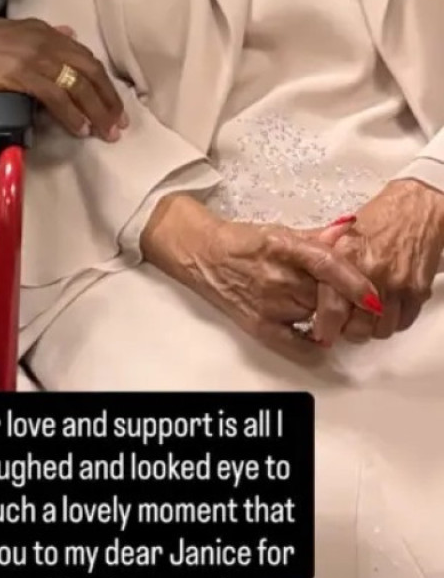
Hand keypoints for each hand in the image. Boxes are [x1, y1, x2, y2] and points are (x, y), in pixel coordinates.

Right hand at [0, 18, 127, 140]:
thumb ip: (38, 35)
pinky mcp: (21, 74)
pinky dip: (72, 114)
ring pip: (77, 85)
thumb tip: (68, 35)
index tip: (112, 102)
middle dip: (108, 98)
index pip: (83, 55)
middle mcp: (43, 39)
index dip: (101, 80)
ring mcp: (33, 55)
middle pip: (88, 70)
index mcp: (40, 29)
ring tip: (106, 133)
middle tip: (118, 123)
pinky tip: (80, 129)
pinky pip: (56, 96)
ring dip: (96, 111)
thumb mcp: (6, 31)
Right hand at [142, 194, 381, 353]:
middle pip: (327, 296)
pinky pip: (298, 346)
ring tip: (323, 307)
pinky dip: (314, 344)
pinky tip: (320, 336)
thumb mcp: (282, 232)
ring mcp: (268, 305)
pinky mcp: (259, 327)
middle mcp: (276, 277)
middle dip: (342, 299)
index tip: (373, 297)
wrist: (204, 256)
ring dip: (328, 315)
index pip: (327, 265)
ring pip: (318, 318)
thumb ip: (318, 236)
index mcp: (282, 247)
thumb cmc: (243, 243)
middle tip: (351, 300)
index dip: (354, 282)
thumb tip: (350, 230)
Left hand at [313, 180, 443, 344]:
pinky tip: (387, 309)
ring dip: (372, 329)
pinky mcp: (417, 290)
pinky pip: (403, 323)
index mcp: (346, 256)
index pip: (332, 307)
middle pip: (357, 327)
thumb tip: (299, 282)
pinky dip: (394, 322)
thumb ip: (321, 258)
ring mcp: (397, 283)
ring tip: (366, 317)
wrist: (417, 207)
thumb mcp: (341, 233)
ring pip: (381, 330)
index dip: (326, 327)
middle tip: (346, 324)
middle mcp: (371, 272)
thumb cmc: (379, 218)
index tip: (323, 334)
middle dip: (349, 331)